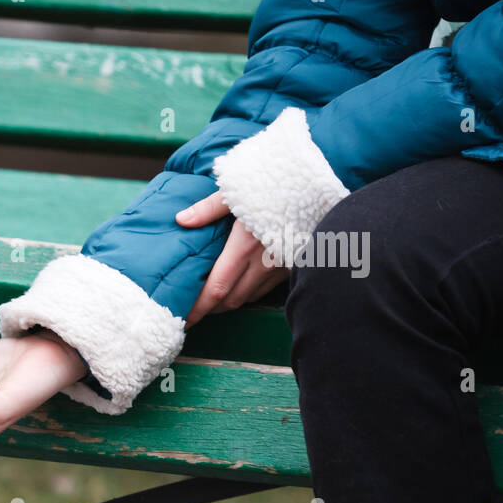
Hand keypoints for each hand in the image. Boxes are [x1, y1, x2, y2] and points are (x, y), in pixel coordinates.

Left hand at [177, 191, 286, 327]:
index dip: (198, 308)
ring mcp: (282, 266)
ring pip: (249, 297)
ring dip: (228, 302)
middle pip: (231, 300)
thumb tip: (181, 220)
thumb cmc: (277, 183)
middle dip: (209, 309)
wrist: (321, 182)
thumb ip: (209, 208)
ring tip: (209, 299)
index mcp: (245, 246)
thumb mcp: (238, 189)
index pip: (216, 289)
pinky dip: (248, 292)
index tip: (182, 320)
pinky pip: (266, 288)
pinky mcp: (294, 264)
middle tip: (190, 311)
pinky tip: (237, 284)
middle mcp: (265, 263)